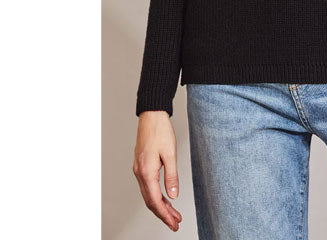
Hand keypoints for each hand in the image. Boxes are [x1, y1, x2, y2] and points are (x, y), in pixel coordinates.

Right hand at [133, 111, 182, 231]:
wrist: (151, 116)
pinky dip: (157, 195)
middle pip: (150, 201)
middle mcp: (140, 173)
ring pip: (148, 195)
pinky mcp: (141, 166)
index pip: (155, 201)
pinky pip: (148, 187)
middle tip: (175, 223)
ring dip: (161, 206)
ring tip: (174, 214)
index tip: (174, 223)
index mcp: (146, 172)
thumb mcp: (171, 153)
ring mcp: (139, 170)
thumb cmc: (161, 131)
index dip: (165, 215)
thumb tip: (173, 195)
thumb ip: (172, 175)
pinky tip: (166, 198)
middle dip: (163, 214)